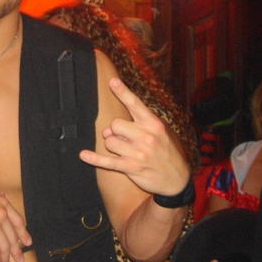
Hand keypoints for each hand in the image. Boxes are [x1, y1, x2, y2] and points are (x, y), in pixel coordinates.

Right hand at [0, 175, 30, 261]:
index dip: (24, 234)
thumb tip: (1, 196)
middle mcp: (2, 215)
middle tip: (20, 259)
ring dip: (6, 257)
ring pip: (4, 246)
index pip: (18, 221)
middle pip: (13, 236)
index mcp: (3, 203)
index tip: (28, 242)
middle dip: (17, 250)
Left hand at [80, 78, 189, 196]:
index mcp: (154, 124)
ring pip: (109, 142)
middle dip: (114, 131)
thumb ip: (136, 126)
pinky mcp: (132, 167)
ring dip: (112, 147)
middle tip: (123, 139)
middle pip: (115, 124)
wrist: (177, 179)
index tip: (112, 81)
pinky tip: (84, 155)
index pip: (135, 104)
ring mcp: (139, 152)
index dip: (123, 92)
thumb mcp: (159, 133)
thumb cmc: (165, 152)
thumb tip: (108, 129)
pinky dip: (94, 158)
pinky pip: (107, 161)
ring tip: (125, 152)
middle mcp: (147, 136)